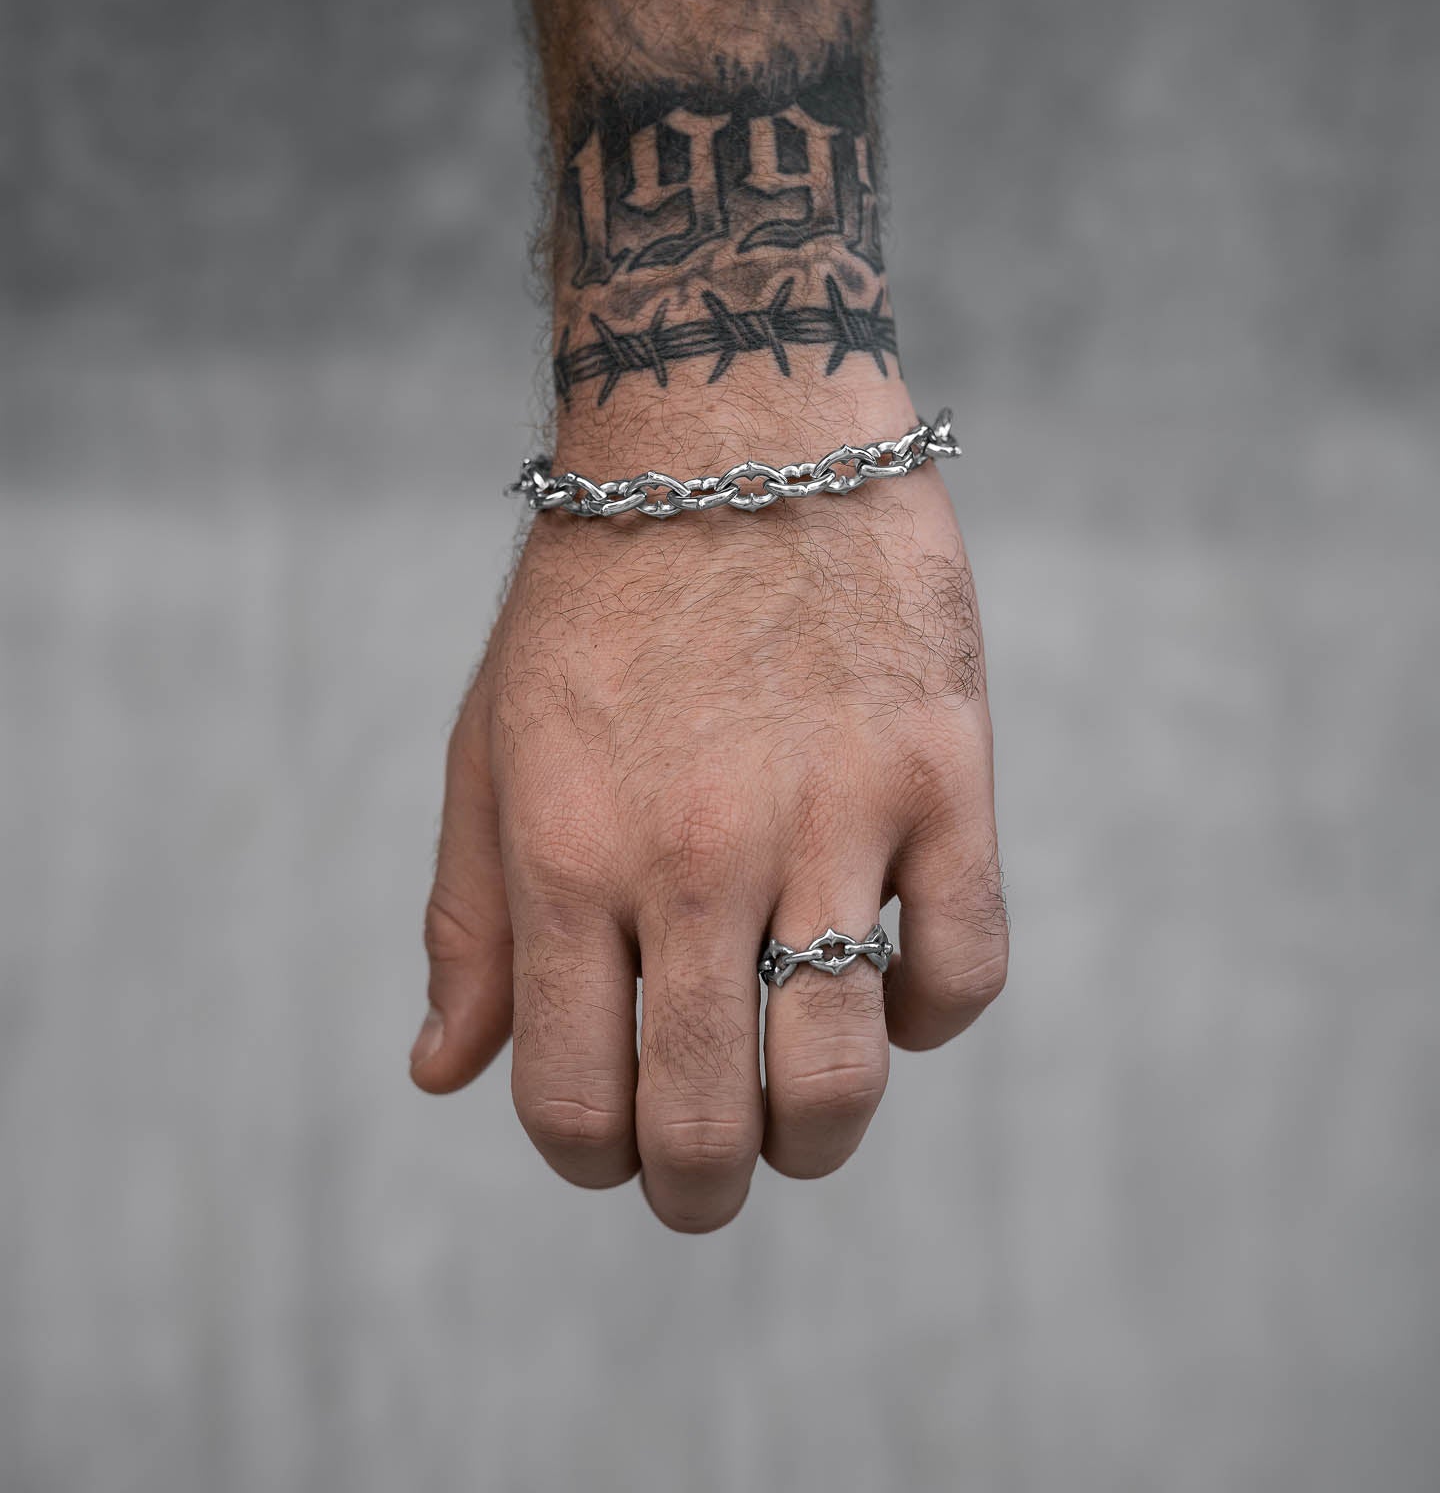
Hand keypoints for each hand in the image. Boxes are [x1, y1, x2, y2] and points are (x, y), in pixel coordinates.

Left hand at [410, 401, 1007, 1232]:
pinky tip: (892, 977)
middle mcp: (691, 855)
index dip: (593, 1160)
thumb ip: (468, 917)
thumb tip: (445, 1075)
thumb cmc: (599, 591)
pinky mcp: (942, 772)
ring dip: (819, 1139)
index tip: (616, 1141)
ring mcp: (828, 817)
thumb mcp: (494, 741)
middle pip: (705, 1120)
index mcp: (565, 854)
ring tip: (804, 1118)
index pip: (573, 1102)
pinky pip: (962, 969)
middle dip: (702, 1188)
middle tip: (711, 1177)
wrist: (732, 420)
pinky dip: (931, 1015)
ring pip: (840, 1076)